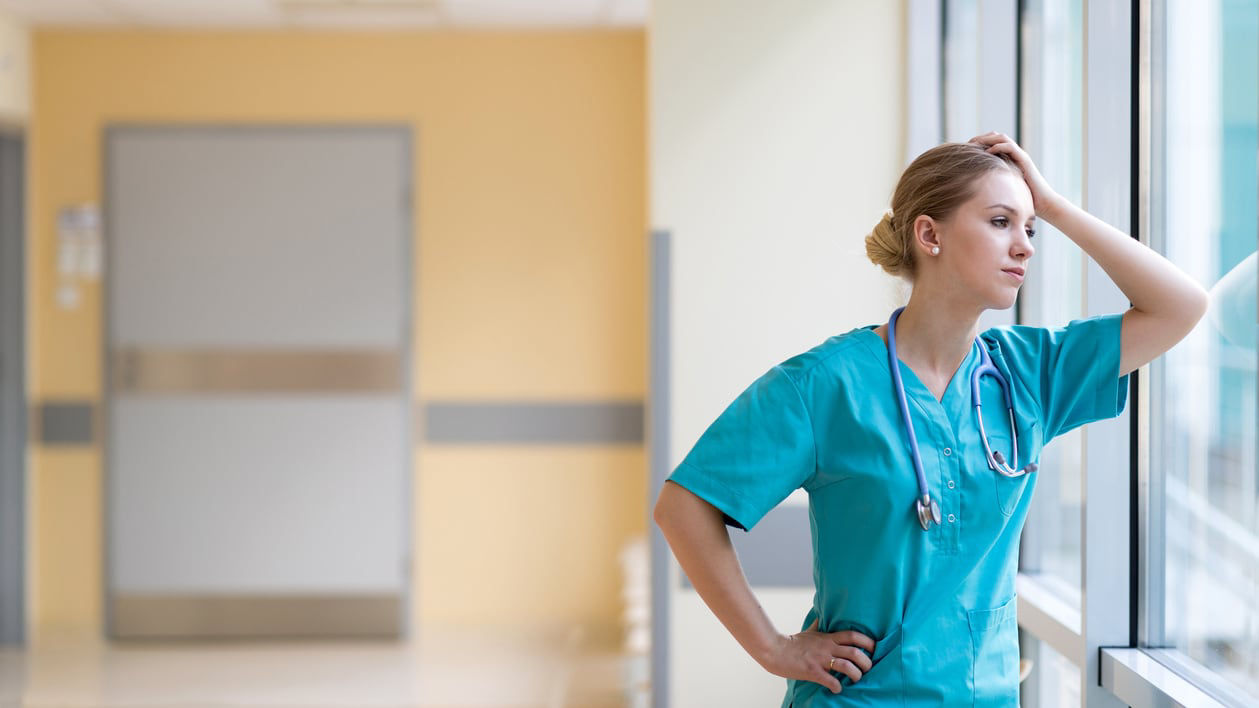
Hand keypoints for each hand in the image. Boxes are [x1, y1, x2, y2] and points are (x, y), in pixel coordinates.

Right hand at [758, 618, 875, 694]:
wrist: (774, 650)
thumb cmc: (791, 642)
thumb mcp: (808, 631)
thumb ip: (818, 625)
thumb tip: (821, 616)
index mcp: (828, 638)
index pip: (853, 635)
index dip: (867, 641)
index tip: (874, 648)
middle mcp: (827, 647)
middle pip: (855, 652)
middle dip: (866, 662)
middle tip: (868, 669)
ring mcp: (820, 659)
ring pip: (847, 667)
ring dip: (856, 675)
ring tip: (856, 680)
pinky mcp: (812, 671)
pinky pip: (830, 680)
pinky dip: (837, 686)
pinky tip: (838, 689)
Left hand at [968, 132, 1064, 218]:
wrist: (1042, 202)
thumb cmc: (1022, 198)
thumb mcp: (1002, 188)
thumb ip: (992, 183)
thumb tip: (974, 187)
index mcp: (1009, 158)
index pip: (993, 142)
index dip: (980, 142)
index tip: (966, 148)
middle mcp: (1014, 154)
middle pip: (996, 136)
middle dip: (981, 138)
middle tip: (968, 143)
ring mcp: (1020, 156)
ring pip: (1003, 138)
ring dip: (988, 138)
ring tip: (975, 143)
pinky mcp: (1024, 160)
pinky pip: (1011, 148)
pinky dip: (998, 146)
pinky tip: (988, 152)